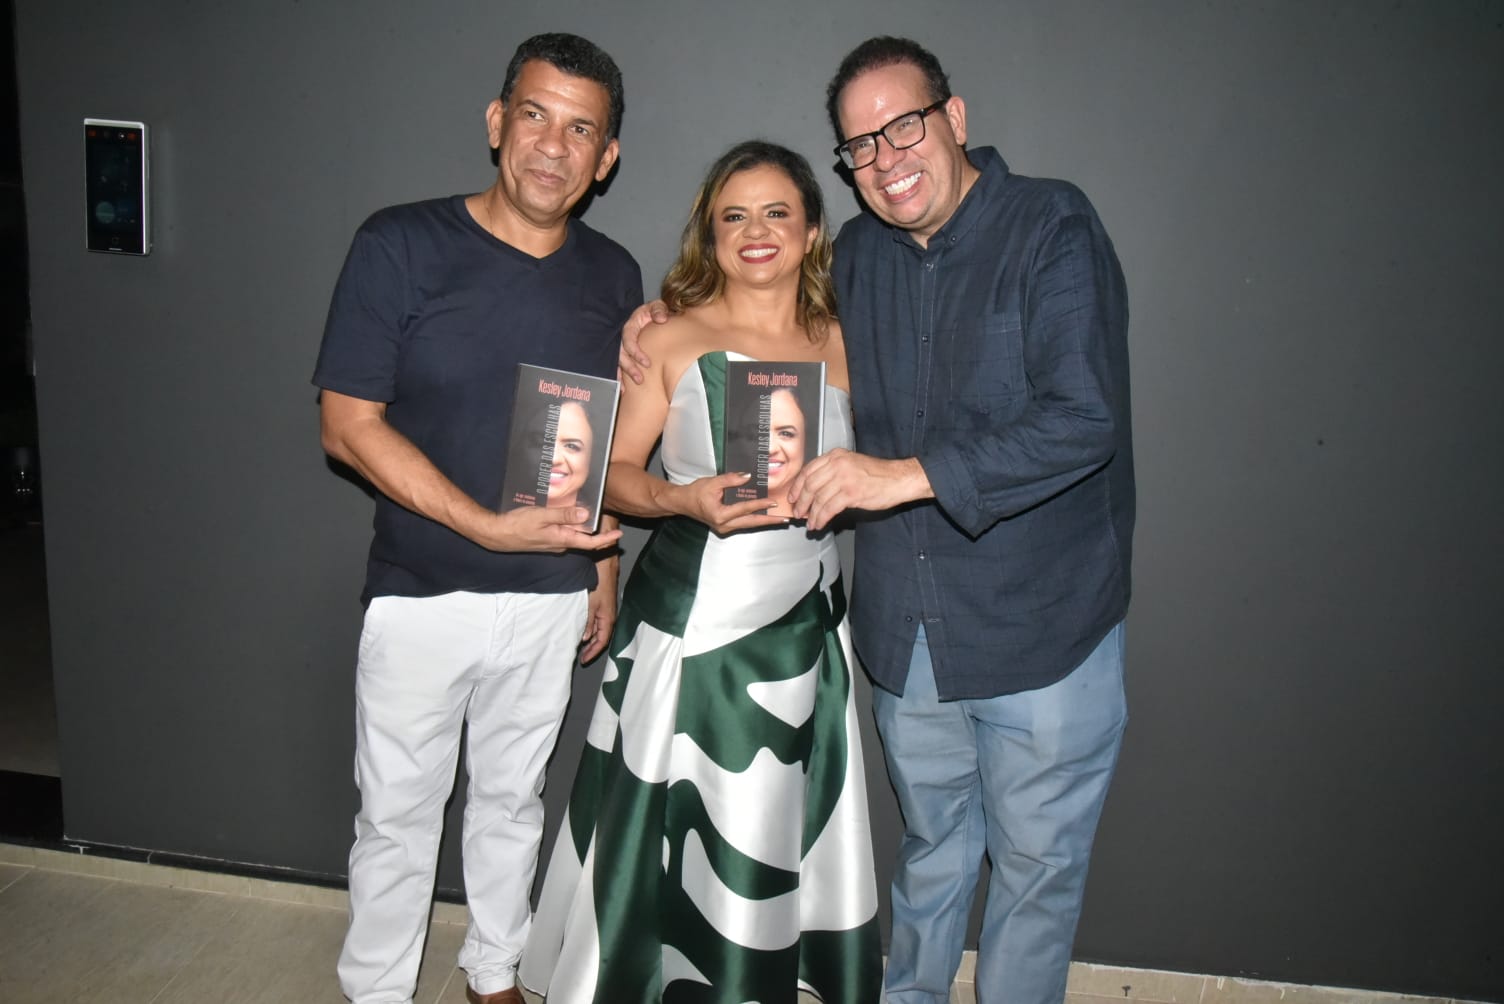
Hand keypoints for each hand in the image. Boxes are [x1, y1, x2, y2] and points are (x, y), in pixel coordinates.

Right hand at [468, 505, 622, 553]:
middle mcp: (560, 544)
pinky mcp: (545, 540)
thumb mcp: (542, 516)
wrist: (496, 535)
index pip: (590, 543)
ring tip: (591, 513)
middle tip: (609, 521)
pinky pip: (564, 534)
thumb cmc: (518, 524)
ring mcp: (552, 544)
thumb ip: (563, 515)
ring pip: (573, 536)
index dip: (606, 540)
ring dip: (583, 528)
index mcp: (562, 540)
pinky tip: (569, 515)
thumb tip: (586, 514)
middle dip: (597, 532)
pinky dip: (571, 526)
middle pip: (584, 540)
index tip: (619, 536)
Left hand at [580, 554, 618, 662]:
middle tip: (582, 656)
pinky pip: (598, 621)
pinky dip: (591, 628)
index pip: (602, 641)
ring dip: (591, 638)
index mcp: (608, 618)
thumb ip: (587, 621)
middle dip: (592, 648)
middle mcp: (609, 615)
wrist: (604, 561)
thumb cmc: (598, 580)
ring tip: (581, 645)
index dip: (593, 652)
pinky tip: (584, 628)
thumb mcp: (589, 603)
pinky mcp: (603, 602)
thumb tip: (585, 638)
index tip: (583, 660)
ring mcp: (607, 609)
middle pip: (602, 637)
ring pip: (600, 629)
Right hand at [617, 299, 669, 384]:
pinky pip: (618, 367)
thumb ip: (659, 310)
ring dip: (622, 376)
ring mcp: (622, 348)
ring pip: (617, 363)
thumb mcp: (657, 306)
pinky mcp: (624, 356)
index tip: (647, 363)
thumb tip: (662, 319)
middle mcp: (623, 339)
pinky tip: (622, 391)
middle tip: (640, 379)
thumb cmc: (653, 313)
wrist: (651, 318)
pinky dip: (619, 379)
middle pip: (621, 355)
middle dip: (629, 368)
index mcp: (630, 327)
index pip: (628, 340)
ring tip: (626, 390)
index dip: (635, 352)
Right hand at [673, 472, 789, 535]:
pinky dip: (754, 519)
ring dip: (764, 521)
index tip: (773, 502)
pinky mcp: (725, 527)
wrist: (682, 502)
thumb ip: (731, 479)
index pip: (745, 508)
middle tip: (784, 519)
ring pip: (749, 525)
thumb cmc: (695, 492)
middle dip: (769, 521)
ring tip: (779, 519)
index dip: (760, 504)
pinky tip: (764, 516)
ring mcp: (724, 528)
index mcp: (720, 515)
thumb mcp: (713, 482)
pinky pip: (743, 523)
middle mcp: (724, 525)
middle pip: (751, 523)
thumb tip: (748, 476)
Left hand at [787, 449, 933, 530]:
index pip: (808, 470)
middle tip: (798, 512)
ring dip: (811, 514)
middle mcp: (837, 465)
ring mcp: (844, 478)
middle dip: (801, 502)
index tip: (792, 496)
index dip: (797, 486)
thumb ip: (832, 472)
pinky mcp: (851, 493)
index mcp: (835, 456)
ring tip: (809, 522)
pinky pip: (829, 508)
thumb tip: (813, 491)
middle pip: (810, 485)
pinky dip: (821, 518)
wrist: (898, 479)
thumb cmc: (878, 474)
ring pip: (818, 499)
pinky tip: (820, 523)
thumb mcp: (851, 464)